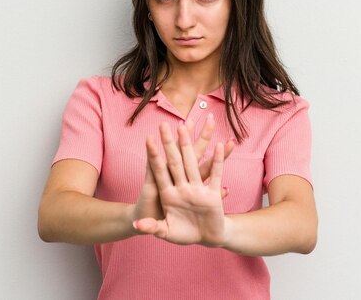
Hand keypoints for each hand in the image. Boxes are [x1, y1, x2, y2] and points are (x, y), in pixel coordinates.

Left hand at [133, 120, 232, 246]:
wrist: (202, 238)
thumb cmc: (180, 232)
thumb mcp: (164, 230)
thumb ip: (151, 226)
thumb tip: (138, 225)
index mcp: (168, 192)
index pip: (160, 170)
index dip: (155, 155)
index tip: (149, 137)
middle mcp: (183, 186)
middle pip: (179, 158)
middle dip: (180, 140)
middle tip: (179, 121)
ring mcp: (198, 188)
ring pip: (198, 160)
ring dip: (201, 142)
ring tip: (204, 124)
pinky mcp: (212, 195)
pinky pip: (216, 174)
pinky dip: (219, 160)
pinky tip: (222, 145)